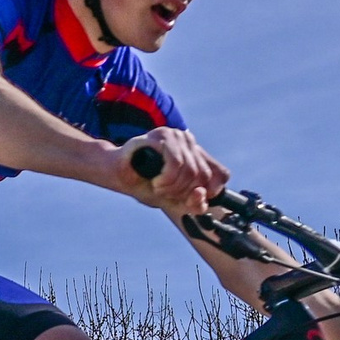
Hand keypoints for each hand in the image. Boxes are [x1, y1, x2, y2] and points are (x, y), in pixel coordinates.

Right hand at [111, 126, 227, 213]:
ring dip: (172, 188)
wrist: (118, 174)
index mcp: (196, 155)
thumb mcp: (175, 200)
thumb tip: (201, 195)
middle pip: (204, 177)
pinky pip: (177, 164)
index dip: (209, 192)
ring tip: (158, 187)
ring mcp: (178, 136)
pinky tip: (156, 182)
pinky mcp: (164, 136)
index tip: (189, 198)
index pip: (221, 175)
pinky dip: (166, 180)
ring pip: (191, 172)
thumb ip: (194, 203)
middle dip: (183, 193)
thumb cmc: (145, 184)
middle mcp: (190, 143)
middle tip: (165, 193)